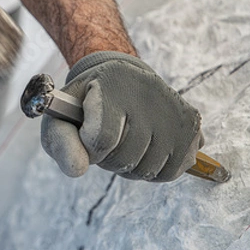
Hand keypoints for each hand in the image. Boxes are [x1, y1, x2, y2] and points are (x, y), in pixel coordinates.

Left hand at [40, 51, 203, 181]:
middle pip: (126, 158)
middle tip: (105, 142)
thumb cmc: (84, 104)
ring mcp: (172, 108)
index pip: (102, 139)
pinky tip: (144, 150)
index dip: (90, 150)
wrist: (118, 78)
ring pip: (149, 168)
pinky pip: (172, 170)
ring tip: (124, 144)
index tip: (87, 137)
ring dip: (131, 167)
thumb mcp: (60, 118)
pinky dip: (154, 171)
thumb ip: (60, 142)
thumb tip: (78, 169)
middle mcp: (147, 91)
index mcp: (111, 83)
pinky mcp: (190, 124)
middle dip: (108, 160)